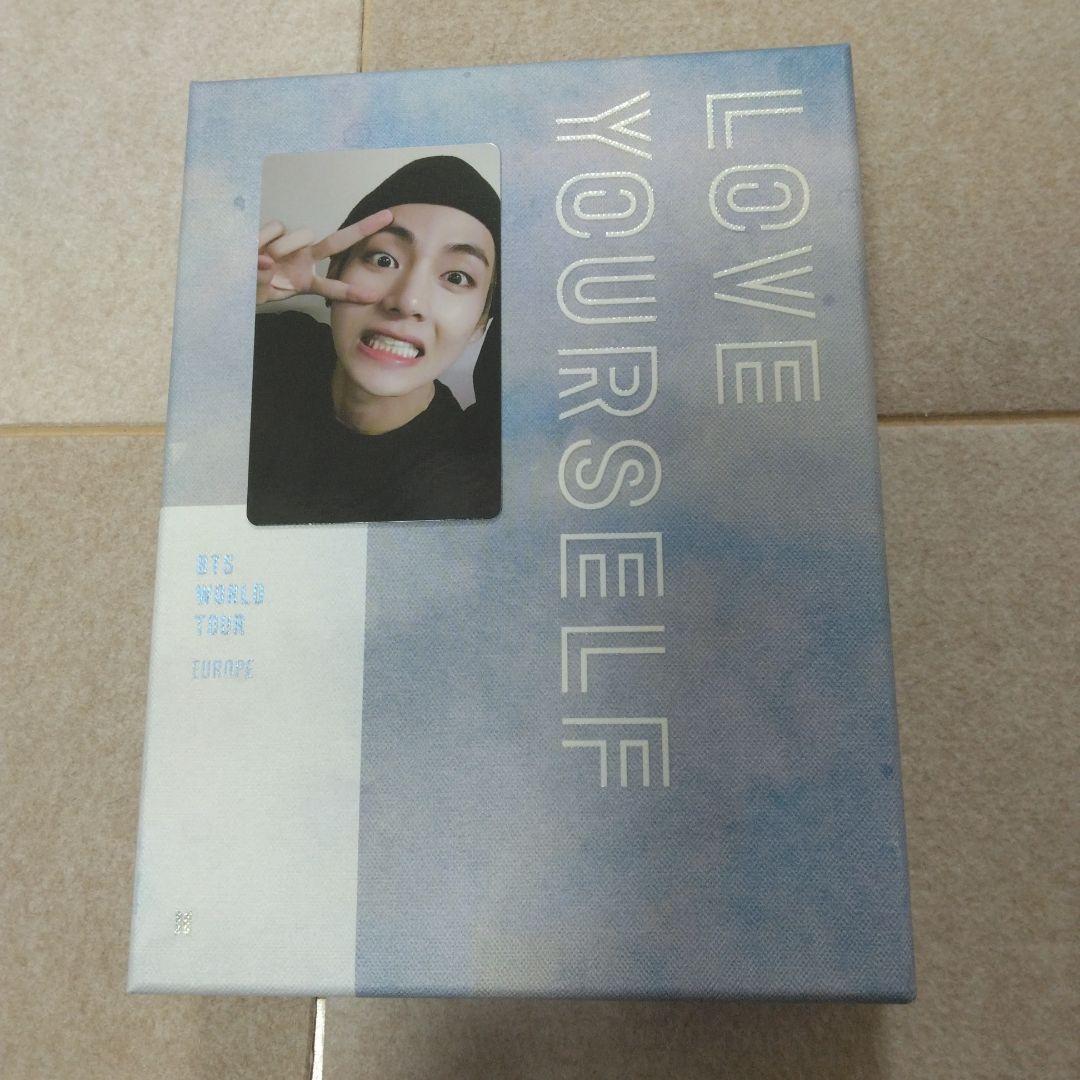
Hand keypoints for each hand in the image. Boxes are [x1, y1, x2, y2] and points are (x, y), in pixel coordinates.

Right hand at [255, 209, 393, 304]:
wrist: (233, 275)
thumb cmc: (252, 286)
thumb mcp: (265, 294)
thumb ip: (267, 282)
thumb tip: (267, 260)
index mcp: (307, 280)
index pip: (333, 284)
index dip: (349, 291)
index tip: (372, 297)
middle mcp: (305, 259)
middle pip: (337, 242)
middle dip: (363, 229)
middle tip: (388, 216)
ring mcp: (292, 244)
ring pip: (302, 235)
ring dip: (284, 248)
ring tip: (265, 261)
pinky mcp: (275, 232)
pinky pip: (276, 228)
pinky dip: (264, 238)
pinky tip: (254, 247)